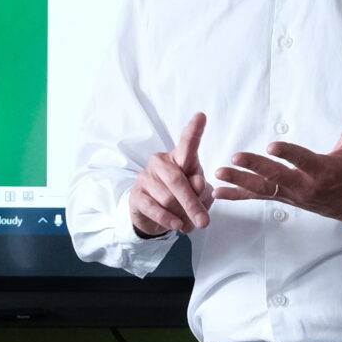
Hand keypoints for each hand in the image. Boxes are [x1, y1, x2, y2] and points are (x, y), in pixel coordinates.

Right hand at [127, 112, 213, 237]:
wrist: (153, 215)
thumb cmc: (181, 198)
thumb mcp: (197, 194)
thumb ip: (201, 188)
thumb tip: (197, 182)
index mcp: (179, 158)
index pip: (187, 144)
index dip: (194, 131)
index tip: (201, 116)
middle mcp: (160, 163)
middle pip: (178, 180)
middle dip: (192, 203)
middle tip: (205, 222)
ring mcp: (146, 178)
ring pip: (168, 198)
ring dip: (181, 215)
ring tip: (188, 225)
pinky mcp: (136, 195)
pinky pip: (154, 208)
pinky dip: (167, 219)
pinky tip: (176, 225)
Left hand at [212, 112, 341, 223]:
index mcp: (323, 171)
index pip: (303, 161)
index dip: (288, 153)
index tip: (272, 145)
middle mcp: (305, 186)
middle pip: (278, 177)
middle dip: (255, 167)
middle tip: (235, 157)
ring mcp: (293, 195)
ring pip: (264, 189)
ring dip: (240, 182)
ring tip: (219, 174)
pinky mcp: (285, 199)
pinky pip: (259, 198)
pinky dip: (238, 196)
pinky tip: (218, 193)